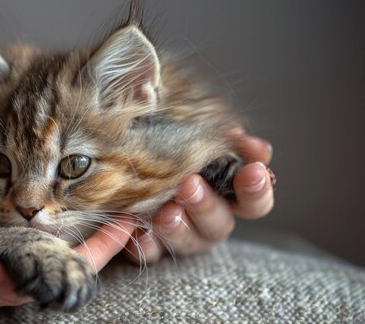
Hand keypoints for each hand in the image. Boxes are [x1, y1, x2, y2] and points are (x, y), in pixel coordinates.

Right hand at [0, 205, 133, 320]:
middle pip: (47, 265)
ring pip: (29, 250)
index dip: (88, 257)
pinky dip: (30, 222)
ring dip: (67, 231)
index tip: (125, 228)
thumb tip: (17, 282)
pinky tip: (41, 207)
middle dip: (90, 243)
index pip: (44, 278)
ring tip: (101, 207)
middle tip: (129, 212)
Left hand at [124, 134, 274, 262]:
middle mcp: (208, 221)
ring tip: (164, 211)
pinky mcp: (151, 248)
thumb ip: (208, 134)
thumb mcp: (185, 134)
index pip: (254, 202)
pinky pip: (150, 253)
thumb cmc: (166, 149)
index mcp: (226, 196)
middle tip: (190, 185)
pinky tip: (137, 231)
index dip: (257, 189)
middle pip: (220, 223)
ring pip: (186, 241)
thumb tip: (229, 129)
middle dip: (206, 204)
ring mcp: (181, 238)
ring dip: (176, 226)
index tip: (254, 170)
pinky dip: (145, 244)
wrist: (126, 170)